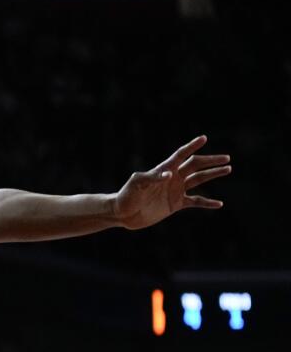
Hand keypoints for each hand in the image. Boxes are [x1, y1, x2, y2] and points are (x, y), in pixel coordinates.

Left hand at [113, 135, 230, 229]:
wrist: (123, 214)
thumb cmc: (126, 195)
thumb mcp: (137, 184)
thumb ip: (152, 178)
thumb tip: (169, 174)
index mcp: (163, 170)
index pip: (180, 155)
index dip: (191, 146)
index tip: (204, 138)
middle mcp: (172, 178)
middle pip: (195, 165)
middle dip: (211, 161)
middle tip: (226, 158)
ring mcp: (175, 190)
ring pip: (199, 180)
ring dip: (213, 174)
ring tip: (228, 169)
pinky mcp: (176, 204)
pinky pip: (196, 201)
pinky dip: (207, 202)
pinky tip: (219, 204)